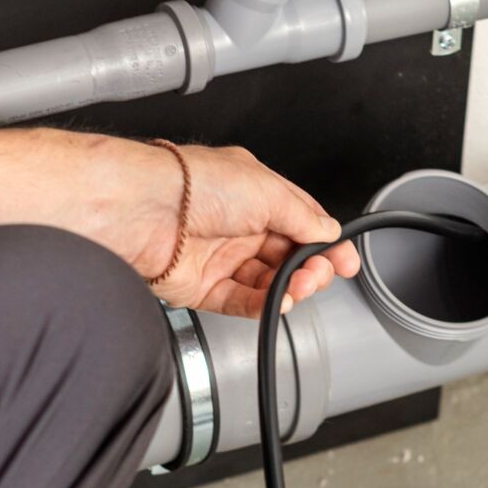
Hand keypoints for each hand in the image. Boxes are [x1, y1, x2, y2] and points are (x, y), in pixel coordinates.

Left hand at [113, 139, 361, 317]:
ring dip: (290, 287)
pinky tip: (278, 301)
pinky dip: (264, 304)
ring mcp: (219, 255)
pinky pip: (241, 301)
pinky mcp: (202, 286)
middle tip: (319, 274)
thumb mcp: (266, 190)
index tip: (345, 261)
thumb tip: (327, 231)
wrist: (141, 209)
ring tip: (299, 287)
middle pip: (286, 254)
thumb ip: (302, 216)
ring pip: (267, 280)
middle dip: (310, 267)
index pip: (300, 220)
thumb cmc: (192, 183)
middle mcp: (236, 223)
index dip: (325, 242)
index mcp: (253, 192)